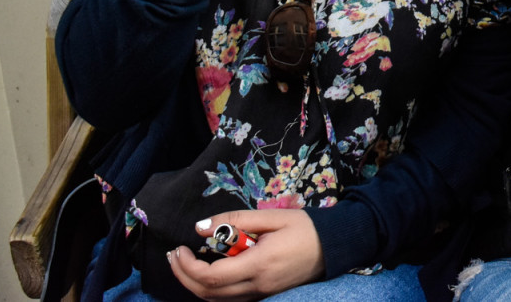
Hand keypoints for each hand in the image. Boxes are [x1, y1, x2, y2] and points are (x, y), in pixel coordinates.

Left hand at [167, 208, 325, 300]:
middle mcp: (258, 285)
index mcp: (259, 264)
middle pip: (208, 294)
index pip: (212, 276)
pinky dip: (211, 289)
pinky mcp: (265, 295)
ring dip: (194, 284)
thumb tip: (200, 227)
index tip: (180, 249)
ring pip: (217, 300)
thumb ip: (236, 220)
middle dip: (184, 276)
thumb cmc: (306, 228)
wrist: (336, 247)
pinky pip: (230, 299)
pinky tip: (208, 271)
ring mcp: (261, 294)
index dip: (188, 267)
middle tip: (174, 255)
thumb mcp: (273, 217)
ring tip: (185, 262)